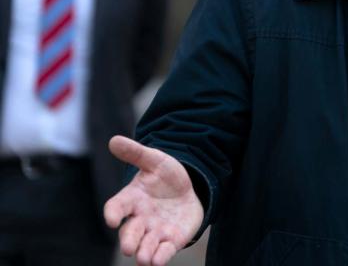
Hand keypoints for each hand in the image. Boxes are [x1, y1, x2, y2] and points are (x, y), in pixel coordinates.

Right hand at [103, 135, 203, 265]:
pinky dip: (160, 257)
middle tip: (129, 247)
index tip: (113, 219)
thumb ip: (136, 153)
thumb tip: (113, 140)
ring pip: (146, 246)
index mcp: (131, 199)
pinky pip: (164, 252)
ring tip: (144, 258)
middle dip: (129, 240)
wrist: (187, 190)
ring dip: (144, 253)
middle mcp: (140, 219)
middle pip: (130, 232)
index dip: (113, 213)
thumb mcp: (155, 160)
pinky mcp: (171, 240)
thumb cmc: (165, 176)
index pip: (116, 207)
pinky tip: (159, 260)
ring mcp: (155, 231)